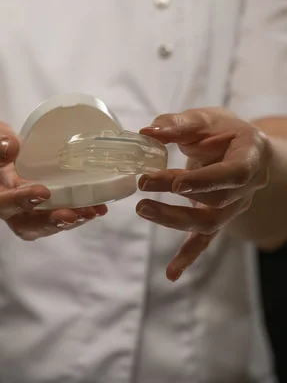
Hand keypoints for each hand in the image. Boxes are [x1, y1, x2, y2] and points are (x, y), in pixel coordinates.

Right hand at [0, 117, 106, 240]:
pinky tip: (97, 207)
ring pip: (43, 225)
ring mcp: (22, 209)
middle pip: (23, 224)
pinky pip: (56, 215)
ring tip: (92, 211)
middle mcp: (3, 205)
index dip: (19, 201)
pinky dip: (77, 213)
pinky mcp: (40, 206)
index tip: (42, 192)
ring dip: (68, 221)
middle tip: (71, 213)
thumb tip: (12, 148)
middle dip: (49, 221)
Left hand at [136, 108, 271, 281]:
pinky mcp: (219, 217)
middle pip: (216, 200)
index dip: (206, 181)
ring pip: (209, 222)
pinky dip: (188, 256)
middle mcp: (248, 185)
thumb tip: (148, 133)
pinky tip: (171, 273)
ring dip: (174, 219)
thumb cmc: (221, 129)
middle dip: (177, 195)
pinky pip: (206, 239)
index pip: (233, 173)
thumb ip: (177, 125)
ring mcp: (235, 205)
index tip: (176, 183)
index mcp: (250, 155)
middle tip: (143, 185)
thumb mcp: (204, 118)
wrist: (237, 146)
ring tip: (142, 208)